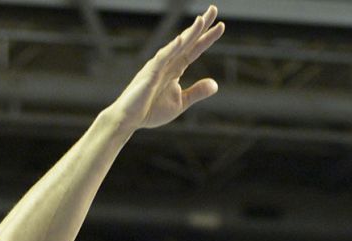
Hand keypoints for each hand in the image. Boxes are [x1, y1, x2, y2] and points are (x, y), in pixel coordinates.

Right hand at [110, 5, 223, 131]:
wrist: (130, 119)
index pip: (194, 49)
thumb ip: (197, 92)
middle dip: (201, 26)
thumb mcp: (180, 102)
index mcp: (176, 68)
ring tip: (201, 20)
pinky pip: (162, 59)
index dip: (207, 38)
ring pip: (176, 47)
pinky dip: (171, 49)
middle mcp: (168, 62)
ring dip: (188, 34)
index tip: (221, 26)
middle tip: (214, 9)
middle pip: (187, 41)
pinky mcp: (149, 74)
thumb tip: (216, 84)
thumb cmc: (151, 110)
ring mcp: (158, 66)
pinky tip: (181, 40)